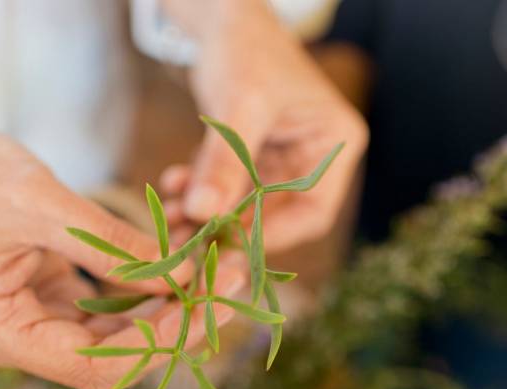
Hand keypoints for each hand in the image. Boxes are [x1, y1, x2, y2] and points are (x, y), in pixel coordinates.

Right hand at [0, 131, 239, 388]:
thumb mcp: (43, 204)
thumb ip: (113, 246)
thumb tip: (184, 278)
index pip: (93, 363)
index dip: (156, 341)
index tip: (208, 299)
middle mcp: (18, 338)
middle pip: (115, 354)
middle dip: (178, 319)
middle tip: (231, 277)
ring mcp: (37, 321)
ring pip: (122, 331)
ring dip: (172, 300)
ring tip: (220, 261)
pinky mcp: (54, 298)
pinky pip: (113, 304)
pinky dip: (150, 281)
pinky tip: (185, 252)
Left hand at [161, 0, 367, 251]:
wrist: (224, 19)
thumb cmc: (247, 49)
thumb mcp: (241, 106)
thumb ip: (224, 162)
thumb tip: (203, 214)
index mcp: (333, 145)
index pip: (312, 211)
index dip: (272, 236)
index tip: (229, 248)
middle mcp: (312, 157)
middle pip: (274, 214)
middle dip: (229, 229)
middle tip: (189, 242)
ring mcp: (280, 158)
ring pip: (244, 205)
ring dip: (208, 214)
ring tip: (173, 220)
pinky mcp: (251, 155)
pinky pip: (226, 185)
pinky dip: (200, 191)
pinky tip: (175, 187)